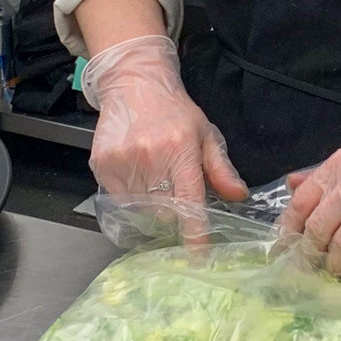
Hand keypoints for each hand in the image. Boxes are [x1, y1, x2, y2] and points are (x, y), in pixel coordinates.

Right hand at [83, 35, 245, 231]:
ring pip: (140, 208)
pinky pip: (118, 199)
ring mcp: (122, 161)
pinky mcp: (102, 164)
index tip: (197, 256)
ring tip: (153, 176)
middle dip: (172, 210)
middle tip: (173, 190)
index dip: (193, 233)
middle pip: (163, 211)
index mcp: (180, 149)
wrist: (134, 84)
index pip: (189, 201)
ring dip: (150, 203)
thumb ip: (221, 169)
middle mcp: (150, 156)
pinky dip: (129, 196)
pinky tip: (136, 173)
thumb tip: (238, 195)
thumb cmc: (174, 112)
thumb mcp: (206, 135)